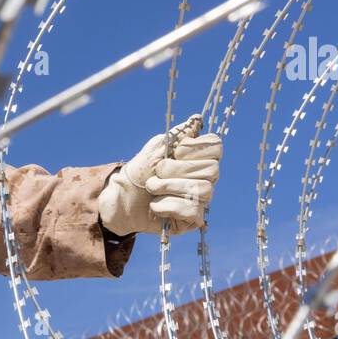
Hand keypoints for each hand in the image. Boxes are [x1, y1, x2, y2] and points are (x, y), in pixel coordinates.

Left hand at [97, 114, 221, 235]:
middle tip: (157, 173)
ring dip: (169, 187)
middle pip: (212, 169)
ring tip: (152, 188)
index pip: (216, 147)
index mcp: (198, 159)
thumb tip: (197, 118)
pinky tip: (155, 206)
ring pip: (203, 190)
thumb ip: (178, 134)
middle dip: (177, 170)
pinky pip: (193, 210)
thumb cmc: (139, 171)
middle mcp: (204, 178)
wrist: (121, 199)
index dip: (197, 148)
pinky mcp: (192, 219)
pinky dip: (168, 205)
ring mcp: (200, 200)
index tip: (177, 152)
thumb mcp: (157, 147)